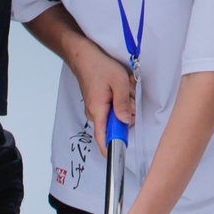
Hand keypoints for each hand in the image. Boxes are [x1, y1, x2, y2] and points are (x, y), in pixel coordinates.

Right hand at [69, 41, 135, 155]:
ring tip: (124, 87)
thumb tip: (127, 121)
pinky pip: (115, 108)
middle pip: (117, 125)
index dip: (111, 148)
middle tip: (129, 94)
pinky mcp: (100, 104)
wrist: (84, 57)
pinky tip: (121, 87)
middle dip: (129, 112)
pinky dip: (122, 99)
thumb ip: (123, 103)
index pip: (103, 137)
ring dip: (126, 103)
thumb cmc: (99, 67)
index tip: (119, 156)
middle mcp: (95, 113)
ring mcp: (97, 109)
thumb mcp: (119, 83)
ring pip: (118, 115)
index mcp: (98, 111)